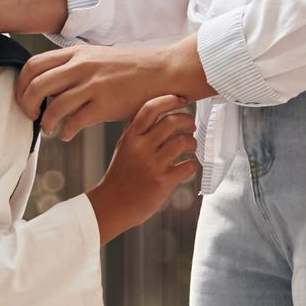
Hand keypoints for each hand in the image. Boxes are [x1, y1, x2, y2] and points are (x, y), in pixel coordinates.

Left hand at [17, 38, 209, 139]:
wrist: (162, 72)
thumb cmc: (130, 68)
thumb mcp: (97, 57)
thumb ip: (73, 67)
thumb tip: (51, 83)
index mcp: (76, 53)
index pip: (33, 65)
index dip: (22, 85)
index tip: (23, 98)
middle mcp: (81, 66)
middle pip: (36, 85)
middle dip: (27, 105)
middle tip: (31, 116)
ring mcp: (93, 85)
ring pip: (53, 106)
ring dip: (46, 122)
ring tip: (50, 129)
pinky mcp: (105, 104)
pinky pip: (75, 121)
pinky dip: (66, 131)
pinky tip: (68, 135)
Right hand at [88, 98, 198, 241]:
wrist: (113, 206)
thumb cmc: (120, 176)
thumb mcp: (123, 148)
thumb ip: (137, 131)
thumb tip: (155, 111)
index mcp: (130, 137)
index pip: (150, 109)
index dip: (169, 100)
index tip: (181, 99)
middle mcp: (141, 148)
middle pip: (171, 122)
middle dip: (187, 121)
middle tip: (190, 126)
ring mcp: (152, 165)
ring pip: (182, 142)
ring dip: (191, 143)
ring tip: (191, 147)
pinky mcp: (163, 182)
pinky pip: (188, 166)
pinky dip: (192, 164)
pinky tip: (188, 165)